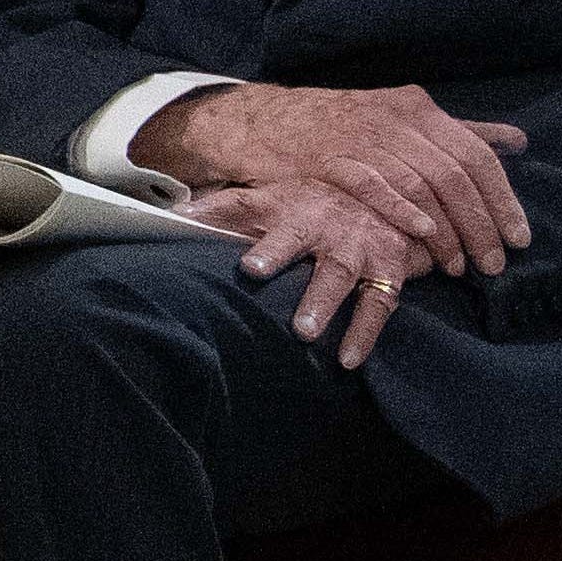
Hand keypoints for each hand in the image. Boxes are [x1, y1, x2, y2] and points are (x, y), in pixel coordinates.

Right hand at [139, 79, 527, 276]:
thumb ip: (461, 131)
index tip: (519, 238)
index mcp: (418, 108)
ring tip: (459, 266)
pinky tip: (423, 236)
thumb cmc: (341, 127)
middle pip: (454, 173)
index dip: (502, 198)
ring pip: (421, 183)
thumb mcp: (403, 119)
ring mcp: (361, 136)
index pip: (476, 154)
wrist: (264, 120)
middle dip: (480, 223)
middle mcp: (395, 118)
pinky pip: (375, 184)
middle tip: (494, 264)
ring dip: (446, 230)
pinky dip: (402, 210)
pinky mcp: (330, 157)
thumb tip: (516, 141)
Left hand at [190, 164, 448, 358]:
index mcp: (289, 208)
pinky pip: (377, 306)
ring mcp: (357, 251)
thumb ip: (225, 210)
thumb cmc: (313, 208)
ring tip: (304, 332)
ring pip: (339, 274)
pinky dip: (364, 333)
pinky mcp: (387, 275)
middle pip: (298, 237)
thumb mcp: (273, 200)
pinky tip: (347, 360)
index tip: (203, 230)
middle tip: (253, 272)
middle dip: (277, 253)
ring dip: (322, 303)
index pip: (248, 205)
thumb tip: (173, 217)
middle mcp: (323, 226)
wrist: (388, 203)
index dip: (223, 212)